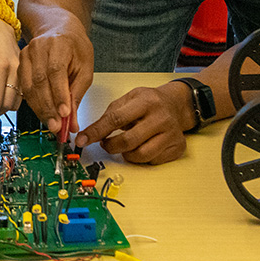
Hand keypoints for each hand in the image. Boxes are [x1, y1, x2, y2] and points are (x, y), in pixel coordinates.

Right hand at [16, 23, 93, 136]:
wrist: (58, 28)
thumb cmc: (74, 46)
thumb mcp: (85, 67)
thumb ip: (77, 94)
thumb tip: (71, 122)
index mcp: (59, 44)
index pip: (56, 71)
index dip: (59, 94)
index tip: (65, 113)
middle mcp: (39, 47)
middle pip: (40, 81)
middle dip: (48, 107)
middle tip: (57, 126)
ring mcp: (26, 54)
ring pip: (29, 86)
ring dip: (39, 108)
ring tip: (50, 123)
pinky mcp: (20, 62)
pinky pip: (24, 87)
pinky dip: (32, 102)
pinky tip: (41, 112)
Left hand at [74, 81, 192, 163]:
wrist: (175, 105)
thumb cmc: (149, 102)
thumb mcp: (129, 99)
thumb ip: (110, 114)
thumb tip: (90, 133)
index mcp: (146, 102)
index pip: (116, 119)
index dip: (96, 131)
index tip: (82, 140)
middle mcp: (161, 118)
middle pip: (128, 141)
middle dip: (110, 146)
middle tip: (106, 143)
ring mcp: (171, 134)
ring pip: (140, 155)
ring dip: (126, 154)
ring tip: (125, 145)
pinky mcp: (177, 147)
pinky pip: (152, 161)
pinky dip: (141, 158)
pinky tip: (141, 146)